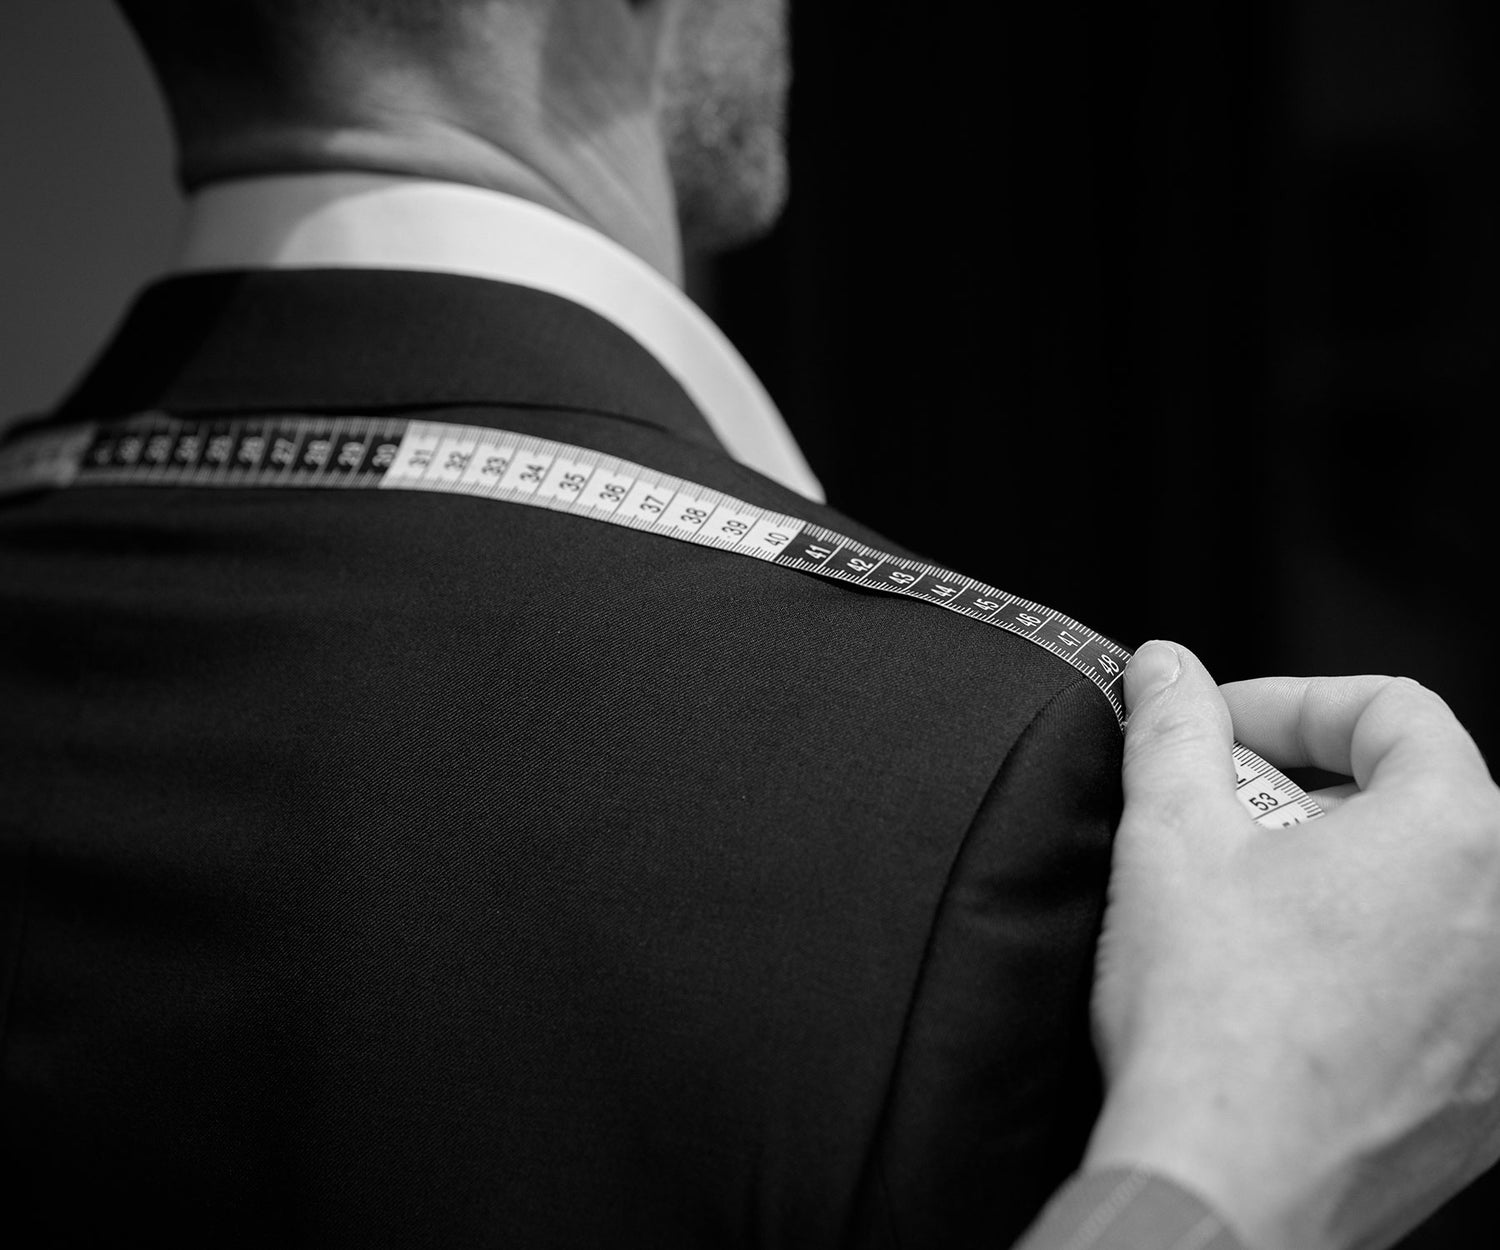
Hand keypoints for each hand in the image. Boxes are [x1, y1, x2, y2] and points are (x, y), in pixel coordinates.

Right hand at [1084, 641, 1499, 1249]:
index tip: (1218, 732)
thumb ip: (1172, 727)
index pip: (1392, 710)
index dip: (1288, 702)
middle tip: (1215, 820)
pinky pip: (1437, 979)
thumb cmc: (1211, 1020)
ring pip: (1425, 890)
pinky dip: (1366, 955)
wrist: (1227, 1189)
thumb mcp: (1169, 834)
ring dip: (1334, 872)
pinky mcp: (1488, 1087)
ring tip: (1241, 904)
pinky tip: (1281, 985)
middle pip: (1413, 798)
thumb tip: (1165, 669)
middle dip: (1302, 790)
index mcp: (1457, 833)